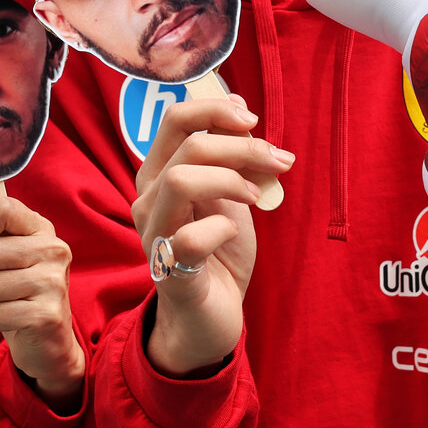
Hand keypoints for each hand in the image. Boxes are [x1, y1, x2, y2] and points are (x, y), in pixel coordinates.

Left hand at [0, 190, 84, 410]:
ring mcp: (53, 283)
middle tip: (1, 283)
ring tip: (8, 302)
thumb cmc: (22, 290)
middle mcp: (54, 250)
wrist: (49, 341)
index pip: (2, 208)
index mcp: (43, 229)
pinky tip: (15, 320)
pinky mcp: (46, 315)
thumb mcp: (8, 251)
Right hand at [130, 95, 292, 376]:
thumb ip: (231, 159)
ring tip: (255, 195)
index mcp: (159, 173)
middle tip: (278, 161)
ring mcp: (154, 234)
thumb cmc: (218, 251)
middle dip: (242, 146)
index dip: (215, 110)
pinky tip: (233, 233)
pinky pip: (189, 239)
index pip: (175, 120)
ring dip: (230, 179)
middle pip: (187, 144)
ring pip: (180, 180)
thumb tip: (245, 113)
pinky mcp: (169, 270)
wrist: (210, 316)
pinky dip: (221, 228)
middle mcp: (148, 198)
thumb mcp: (229, 195)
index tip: (252, 119)